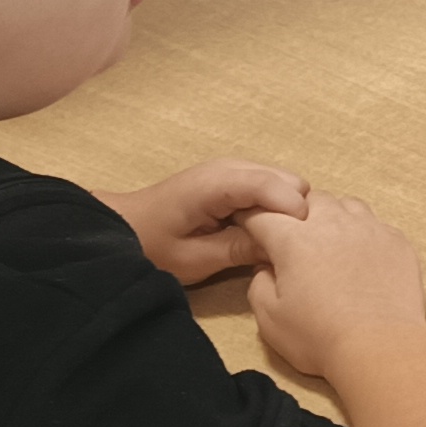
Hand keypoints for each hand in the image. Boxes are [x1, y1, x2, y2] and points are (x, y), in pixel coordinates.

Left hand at [101, 158, 308, 284]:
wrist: (122, 229)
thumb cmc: (153, 246)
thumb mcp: (195, 259)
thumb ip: (240, 249)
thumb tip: (284, 247)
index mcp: (217, 184)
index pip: (271, 185)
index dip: (293, 211)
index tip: (302, 242)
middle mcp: (230, 167)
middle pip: (288, 180)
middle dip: (295, 211)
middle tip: (286, 245)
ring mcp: (234, 169)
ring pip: (284, 182)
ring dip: (286, 209)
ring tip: (276, 241)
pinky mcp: (235, 178)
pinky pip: (272, 186)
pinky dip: (276, 207)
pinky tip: (263, 231)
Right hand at [242, 190, 425, 376]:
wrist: (380, 347)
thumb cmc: (319, 337)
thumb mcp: (269, 318)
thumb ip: (260, 284)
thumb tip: (267, 267)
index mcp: (295, 239)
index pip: (265, 214)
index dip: (253, 220)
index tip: (253, 230)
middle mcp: (333, 223)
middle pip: (310, 200)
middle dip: (296, 213)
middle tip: (294, 238)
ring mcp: (369, 229)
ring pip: (346, 205)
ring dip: (333, 217)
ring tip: (330, 242)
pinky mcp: (397, 241)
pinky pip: (376, 224)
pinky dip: (363, 233)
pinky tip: (362, 256)